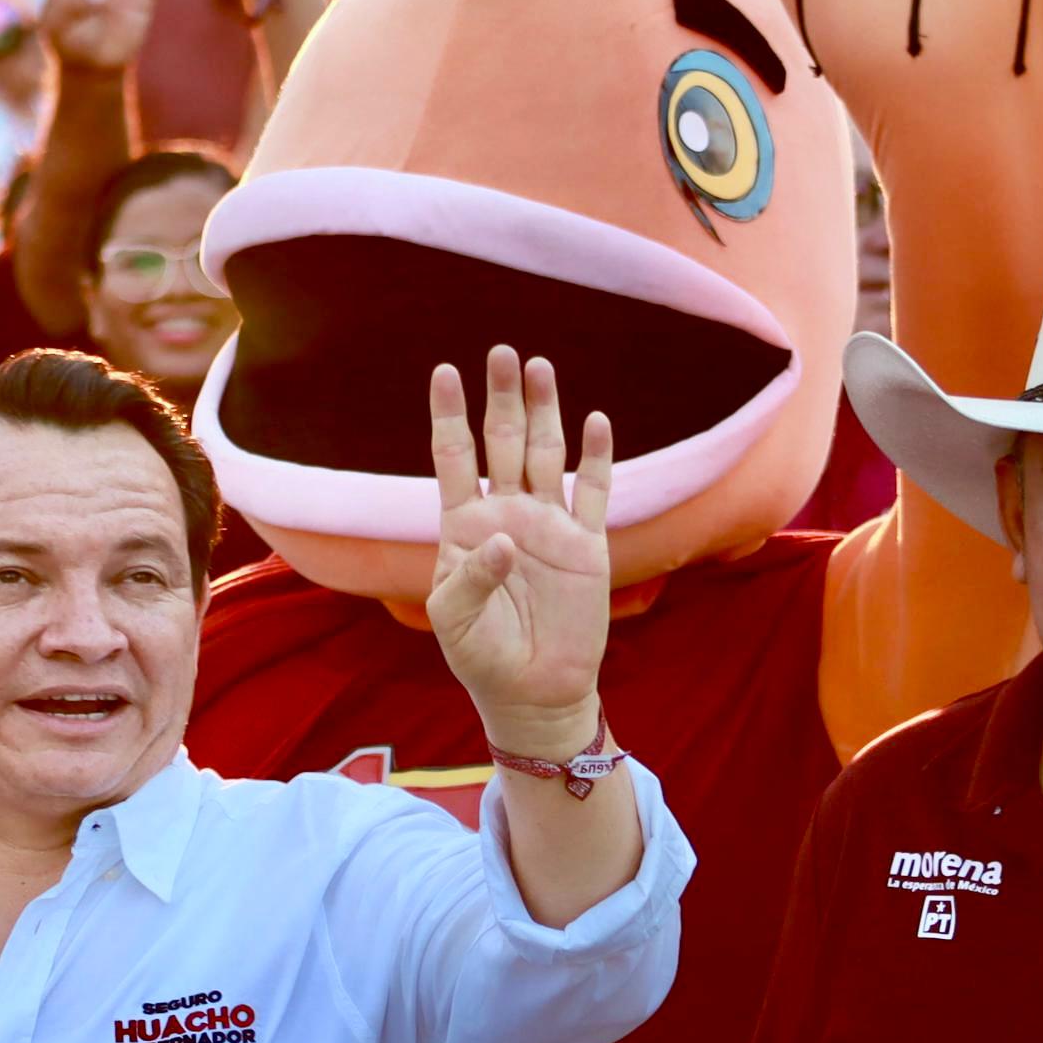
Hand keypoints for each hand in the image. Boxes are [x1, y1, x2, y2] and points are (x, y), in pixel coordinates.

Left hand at [424, 348, 615, 757]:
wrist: (533, 690)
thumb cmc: (481, 655)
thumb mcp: (454, 620)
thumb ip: (470, 576)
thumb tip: (503, 537)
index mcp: (465, 525)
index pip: (454, 457)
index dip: (449, 415)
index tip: (444, 372)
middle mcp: (507, 513)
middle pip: (503, 442)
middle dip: (502, 398)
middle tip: (501, 352)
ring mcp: (548, 525)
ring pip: (546, 454)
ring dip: (545, 412)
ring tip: (541, 368)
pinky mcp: (586, 545)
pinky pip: (593, 492)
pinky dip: (597, 458)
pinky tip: (595, 422)